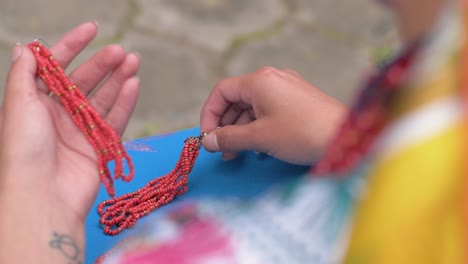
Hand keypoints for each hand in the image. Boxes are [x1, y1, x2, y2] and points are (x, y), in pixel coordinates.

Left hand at [0, 22, 138, 262]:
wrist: (41, 196)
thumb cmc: (24, 149)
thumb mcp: (18, 104)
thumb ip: (24, 74)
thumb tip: (24, 48)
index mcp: (36, 102)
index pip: (56, 66)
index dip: (73, 45)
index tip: (93, 28)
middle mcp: (59, 114)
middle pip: (85, 81)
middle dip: (103, 64)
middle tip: (123, 52)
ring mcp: (80, 130)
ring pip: (103, 98)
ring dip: (118, 79)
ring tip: (134, 62)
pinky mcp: (99, 146)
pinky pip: (115, 119)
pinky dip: (125, 102)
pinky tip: (133, 85)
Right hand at [200, 67, 347, 164]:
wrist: (346, 138)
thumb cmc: (302, 133)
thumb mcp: (260, 137)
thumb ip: (229, 138)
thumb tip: (208, 141)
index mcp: (259, 81)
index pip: (222, 91)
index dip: (210, 115)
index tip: (208, 138)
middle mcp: (272, 78)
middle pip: (236, 100)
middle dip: (226, 126)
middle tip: (224, 151)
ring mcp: (286, 88)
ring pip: (252, 107)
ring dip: (242, 130)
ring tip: (240, 153)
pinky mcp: (297, 100)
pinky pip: (268, 111)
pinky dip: (258, 127)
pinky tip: (259, 148)